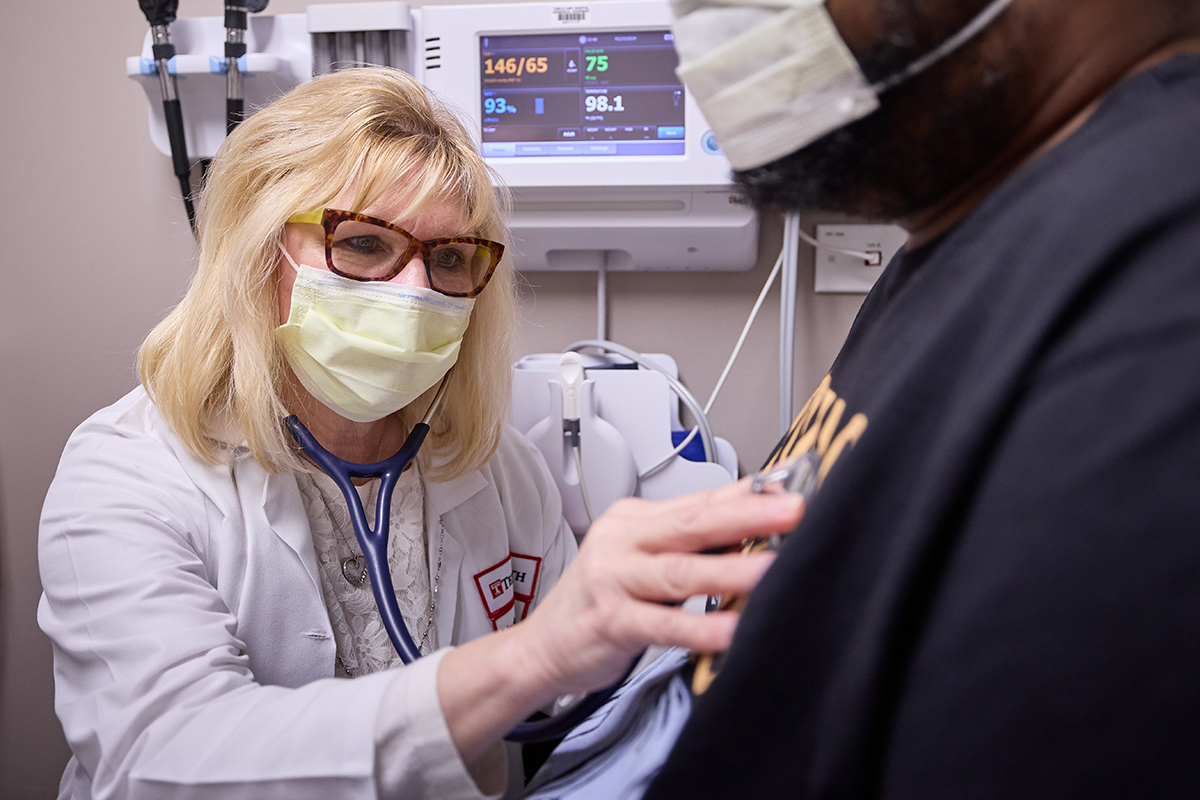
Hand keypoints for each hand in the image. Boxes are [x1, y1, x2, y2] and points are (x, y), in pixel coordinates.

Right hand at [437, 478, 803, 765]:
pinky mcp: (609, 621)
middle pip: (693, 523)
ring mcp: (613, 579)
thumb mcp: (640, 564)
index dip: (748, 494)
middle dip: (748, 516)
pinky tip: (730, 630)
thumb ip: (689, 551)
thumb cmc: (598, 604)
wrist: (540, 647)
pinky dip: (699, 627)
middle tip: (793, 510)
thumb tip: (754, 542)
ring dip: (730, 571)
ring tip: (772, 570)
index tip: (791, 486)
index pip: (699, 500)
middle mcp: (622, 541)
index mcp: (633, 520)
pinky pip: (662, 624)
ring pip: (680, 571)